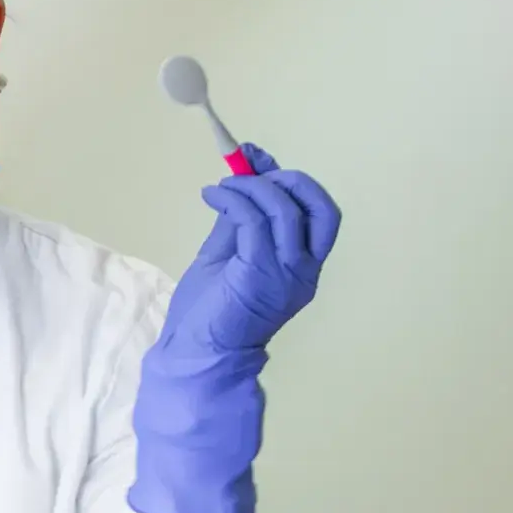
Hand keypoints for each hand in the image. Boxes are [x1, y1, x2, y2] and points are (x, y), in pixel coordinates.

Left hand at [128, 145, 339, 512]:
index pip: (319, 214)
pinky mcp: (258, 274)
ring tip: (221, 188)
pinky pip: (253, 220)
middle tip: (249, 171)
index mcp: (302, 268)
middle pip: (319, 208)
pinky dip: (234, 199)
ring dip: (251, 187)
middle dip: (287, 179)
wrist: (194, 355)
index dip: (293, 179)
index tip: (256, 157)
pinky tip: (211, 196)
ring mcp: (285, 275)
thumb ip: (241, 219)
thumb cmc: (209, 313)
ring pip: (284, 209)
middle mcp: (304, 272)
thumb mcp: (228, 255)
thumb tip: (243, 177)